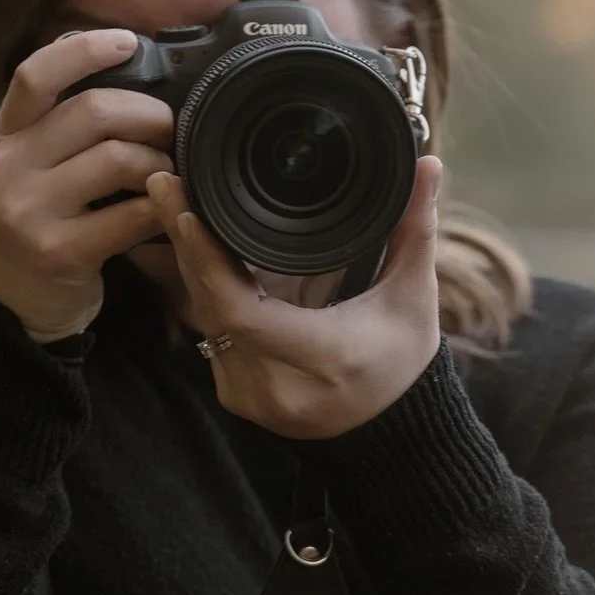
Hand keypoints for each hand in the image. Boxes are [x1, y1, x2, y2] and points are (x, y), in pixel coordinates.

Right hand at [0, 28, 173, 340]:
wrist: (9, 307)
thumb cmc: (35, 227)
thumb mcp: (29, 170)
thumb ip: (62, 129)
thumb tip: (131, 78)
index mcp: (4, 139)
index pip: (35, 75)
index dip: (85, 49)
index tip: (128, 41)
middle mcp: (8, 169)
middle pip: (93, 111)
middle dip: (149, 113)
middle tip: (170, 128)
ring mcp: (30, 212)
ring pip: (118, 159)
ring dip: (160, 162)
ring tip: (167, 173)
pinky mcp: (60, 252)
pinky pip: (133, 215)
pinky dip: (163, 207)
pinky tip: (167, 211)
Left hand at [145, 155, 443, 438]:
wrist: (388, 428)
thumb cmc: (403, 359)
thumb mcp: (414, 296)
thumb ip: (415, 229)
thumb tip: (429, 165)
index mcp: (323, 360)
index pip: (243, 312)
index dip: (208, 262)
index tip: (190, 212)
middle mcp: (276, 387)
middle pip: (211, 305)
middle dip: (186, 241)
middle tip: (165, 181)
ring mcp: (249, 395)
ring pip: (203, 315)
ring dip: (187, 259)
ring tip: (169, 199)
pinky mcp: (234, 391)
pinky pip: (208, 330)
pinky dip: (201, 285)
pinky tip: (186, 242)